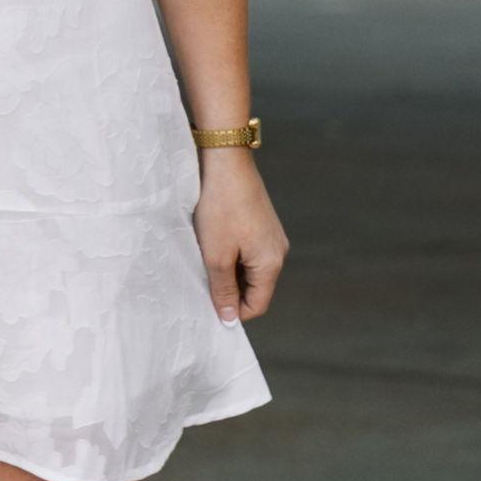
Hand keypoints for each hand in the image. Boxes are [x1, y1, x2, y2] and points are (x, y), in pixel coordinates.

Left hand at [197, 140, 286, 323]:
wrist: (226, 162)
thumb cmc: (221, 207)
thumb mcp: (216, 255)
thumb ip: (223, 290)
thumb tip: (229, 318)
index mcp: (271, 263)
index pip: (258, 305)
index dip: (234, 312)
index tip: (209, 308)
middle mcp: (278, 252)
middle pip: (255, 288)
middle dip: (230, 291)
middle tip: (202, 284)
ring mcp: (271, 236)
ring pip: (250, 269)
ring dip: (228, 271)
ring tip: (205, 261)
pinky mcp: (261, 224)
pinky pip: (248, 251)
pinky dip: (231, 255)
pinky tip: (212, 245)